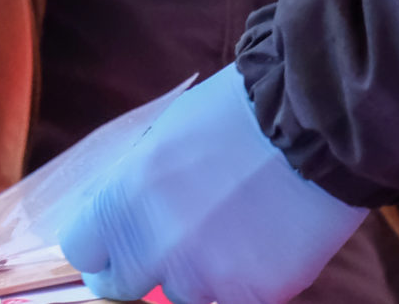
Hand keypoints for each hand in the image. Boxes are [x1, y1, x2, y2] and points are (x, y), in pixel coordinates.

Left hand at [59, 63, 368, 303]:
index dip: (102, 246)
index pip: (82, 249)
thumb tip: (117, 217)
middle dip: (144, 265)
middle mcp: (155, 243)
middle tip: (178, 241)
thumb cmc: (239, 113)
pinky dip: (247, 282)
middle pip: (122, 285)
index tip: (117, 243)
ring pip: (184, 293)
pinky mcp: (251, 295)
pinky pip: (234, 301)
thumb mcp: (166, 135)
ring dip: (202, 272)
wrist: (315, 120)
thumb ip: (135, 186)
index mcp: (124, 197)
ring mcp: (203, 275)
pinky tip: (267, 244)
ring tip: (237, 228)